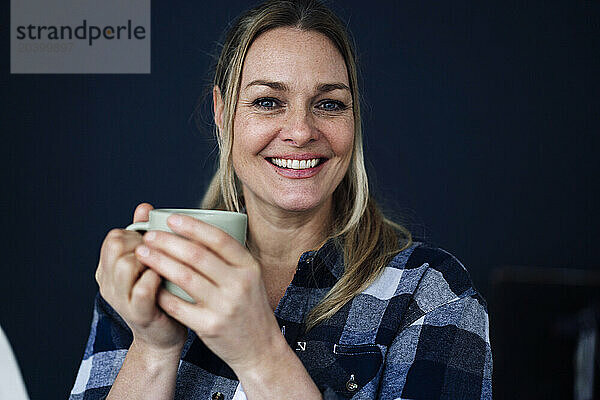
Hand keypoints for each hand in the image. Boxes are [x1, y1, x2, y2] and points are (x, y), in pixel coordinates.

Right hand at [95, 203, 186, 354]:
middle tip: (164, 255)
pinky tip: (170, 279)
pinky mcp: (138, 314)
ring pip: (126, 264)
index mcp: (108, 268)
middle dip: (144, 245)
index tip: (158, 244)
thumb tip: (144, 207)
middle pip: (116, 246)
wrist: (164, 338)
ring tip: (167, 267)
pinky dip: (156, 279)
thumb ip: (146, 236)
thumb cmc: (162, 295)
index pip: (114, 237)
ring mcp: (120, 299)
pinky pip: (142, 289)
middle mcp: (108, 283)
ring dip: (151, 260)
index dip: (138, 234)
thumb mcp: (151, 263)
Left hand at [134, 213, 283, 372]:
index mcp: (248, 267)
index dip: (192, 226)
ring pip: (184, 277)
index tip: (171, 218)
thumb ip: (229, 258)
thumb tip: (195, 230)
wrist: (260, 347)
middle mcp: (238, 284)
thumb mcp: (249, 278)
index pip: (219, 239)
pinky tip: (148, 283)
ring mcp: (224, 306)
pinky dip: (160, 292)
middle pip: (197, 255)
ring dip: (158, 262)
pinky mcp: (210, 326)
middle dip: (167, 242)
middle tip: (149, 236)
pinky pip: (178, 305)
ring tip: (143, 253)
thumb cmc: (249, 307)